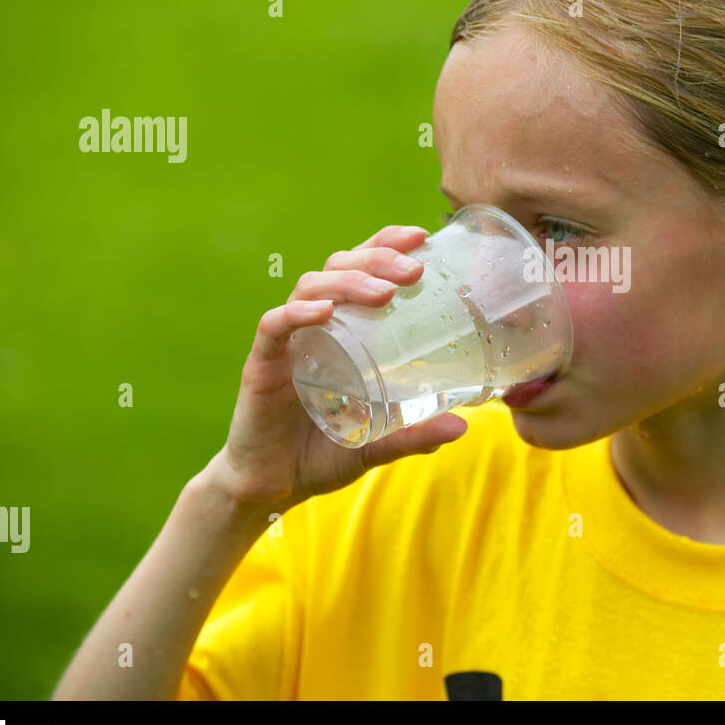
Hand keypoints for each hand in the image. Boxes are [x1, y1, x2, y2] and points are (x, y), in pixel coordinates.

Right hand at [209, 224, 468, 511]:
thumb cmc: (322, 453)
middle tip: (415, 269)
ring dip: (348, 282)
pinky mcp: (262, 366)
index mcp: (341, 328)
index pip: (361, 269)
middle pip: (339, 267)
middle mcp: (312, 325)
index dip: (387, 243)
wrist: (271, 488)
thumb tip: (463, 427)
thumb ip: (415, 433)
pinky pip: (275, 326)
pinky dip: (298, 313)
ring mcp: (286, 342)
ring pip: (310, 288)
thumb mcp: (378, 442)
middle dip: (378, 258)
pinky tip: (325, 312)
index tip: (422, 236)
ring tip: (384, 293)